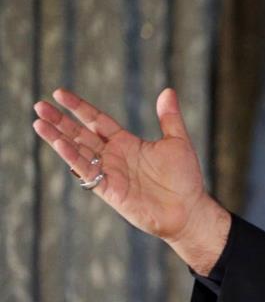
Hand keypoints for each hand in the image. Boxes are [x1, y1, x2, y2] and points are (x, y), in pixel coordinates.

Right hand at [33, 87, 230, 273]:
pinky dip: (73, 158)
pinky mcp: (109, 189)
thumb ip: (169, 117)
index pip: (96, 120)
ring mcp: (109, 172)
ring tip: (39, 123)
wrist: (188, 210)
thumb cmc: (185, 179)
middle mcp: (114, 156)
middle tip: (40, 106)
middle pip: (80, 134)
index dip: (79, 107)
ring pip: (78, 151)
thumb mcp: (178, 142)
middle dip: (60, 120)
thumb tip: (168, 91)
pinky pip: (87, 172)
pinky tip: (60, 144)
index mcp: (126, 142)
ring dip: (58, 138)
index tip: (59, 93)